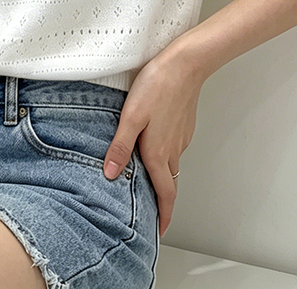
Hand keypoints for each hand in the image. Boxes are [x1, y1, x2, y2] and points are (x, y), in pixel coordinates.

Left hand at [101, 40, 205, 237]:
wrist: (186, 63)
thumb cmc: (157, 85)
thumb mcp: (131, 116)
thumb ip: (120, 146)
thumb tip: (110, 174)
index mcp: (158, 153)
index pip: (165, 195)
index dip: (164, 216)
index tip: (160, 232)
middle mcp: (173, 149)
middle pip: (168, 183)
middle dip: (161, 200)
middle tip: (149, 211)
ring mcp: (180, 137)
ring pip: (170, 165)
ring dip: (160, 177)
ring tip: (143, 180)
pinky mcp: (183, 125)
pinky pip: (173, 148)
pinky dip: (163, 156)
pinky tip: (151, 145)